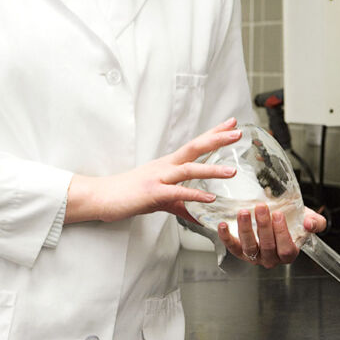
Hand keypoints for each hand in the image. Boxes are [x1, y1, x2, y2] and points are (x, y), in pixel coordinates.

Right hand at [65, 118, 241, 223]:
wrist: (101, 197)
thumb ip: (181, 204)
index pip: (195, 145)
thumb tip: (199, 215)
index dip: (214, 134)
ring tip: (232, 171)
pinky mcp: (152, 193)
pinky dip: (194, 195)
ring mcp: (158, 178)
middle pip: (195, 148)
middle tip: (237, 132)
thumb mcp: (161, 199)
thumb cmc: (129, 195)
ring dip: (212, 170)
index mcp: (168, 164)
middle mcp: (165, 166)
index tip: (231, 123)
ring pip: (189, 170)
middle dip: (217, 140)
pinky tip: (210, 198)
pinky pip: (177, 193)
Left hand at [217, 206, 325, 267]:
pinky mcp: (239, 251)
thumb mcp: (308, 219)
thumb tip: (310, 223)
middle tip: (261, 208)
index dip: (282, 233)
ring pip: (249, 247)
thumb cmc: (293, 221)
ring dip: (245, 229)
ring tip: (244, 212)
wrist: (276, 218)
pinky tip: (223, 225)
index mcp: (288, 253)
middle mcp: (271, 258)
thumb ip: (315, 222)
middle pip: (266, 246)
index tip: (279, 214)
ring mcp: (254, 256)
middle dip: (263, 226)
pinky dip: (226, 237)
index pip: (286, 249)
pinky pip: (232, 247)